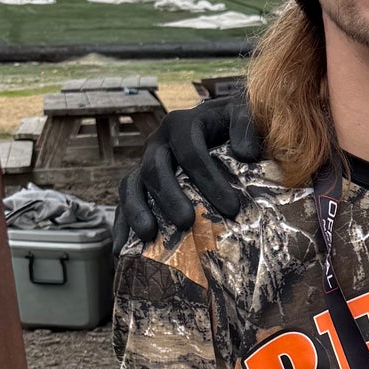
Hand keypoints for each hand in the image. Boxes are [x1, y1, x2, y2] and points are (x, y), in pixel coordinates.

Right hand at [116, 94, 260, 244]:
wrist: (216, 126)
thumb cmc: (231, 127)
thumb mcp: (241, 116)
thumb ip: (245, 126)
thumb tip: (245, 153)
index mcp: (181, 125)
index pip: (190, 151)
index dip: (209, 179)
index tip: (232, 209)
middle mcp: (158, 144)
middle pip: (155, 169)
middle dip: (169, 196)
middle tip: (186, 222)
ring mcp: (145, 165)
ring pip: (131, 186)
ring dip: (137, 211)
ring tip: (148, 235)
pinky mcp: (139, 186)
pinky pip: (125, 204)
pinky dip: (122, 226)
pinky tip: (122, 252)